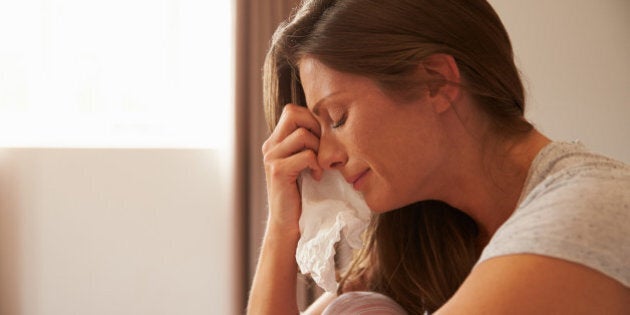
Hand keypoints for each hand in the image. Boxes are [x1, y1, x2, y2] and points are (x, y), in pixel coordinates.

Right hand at [262, 104, 322, 235]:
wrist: (289, 224)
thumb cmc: (303, 193)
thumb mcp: (305, 163)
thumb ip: (309, 144)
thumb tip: (332, 124)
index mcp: (276, 141)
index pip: (292, 110)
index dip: (312, 119)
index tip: (322, 140)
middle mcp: (270, 146)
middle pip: (293, 113)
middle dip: (315, 127)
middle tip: (323, 149)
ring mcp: (272, 157)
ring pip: (302, 134)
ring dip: (318, 149)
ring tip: (320, 166)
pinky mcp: (278, 171)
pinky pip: (305, 155)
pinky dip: (316, 165)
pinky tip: (317, 177)